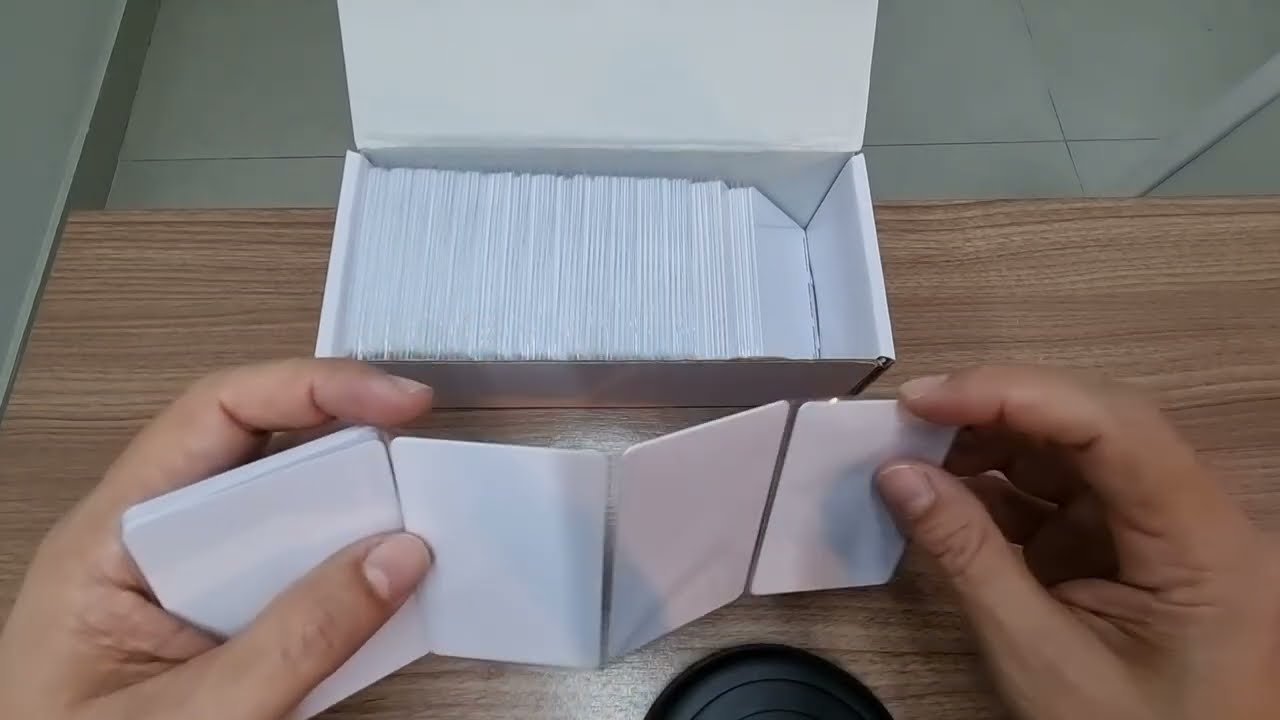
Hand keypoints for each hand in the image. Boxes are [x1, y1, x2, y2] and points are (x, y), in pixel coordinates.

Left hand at [0, 359, 434, 719]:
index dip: (313, 387)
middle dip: (349, 456)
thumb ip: (297, 641)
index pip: (216, 417)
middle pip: (263, 456)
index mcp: (109, 541)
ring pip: (287, 518)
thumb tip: (396, 559)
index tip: (395, 399)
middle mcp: (149, 545)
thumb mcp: (192, 713)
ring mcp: (188, 586)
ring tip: (411, 540)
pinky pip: (294, 576)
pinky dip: (346, 580)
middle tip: (419, 478)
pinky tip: (380, 599)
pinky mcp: (221, 624)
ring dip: (352, 523)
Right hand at [875, 366, 1279, 719]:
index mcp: (1201, 543)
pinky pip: (1067, 493)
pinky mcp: (1135, 546)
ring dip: (994, 445)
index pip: (1113, 426)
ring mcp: (1166, 528)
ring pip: (1077, 450)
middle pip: (1096, 424)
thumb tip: (896, 474)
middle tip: (909, 419)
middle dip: (997, 411)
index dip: (1013, 394)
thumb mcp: (1039, 658)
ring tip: (916, 457)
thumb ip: (967, 558)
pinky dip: (1004, 489)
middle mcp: (1196, 516)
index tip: (923, 400)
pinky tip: (949, 493)